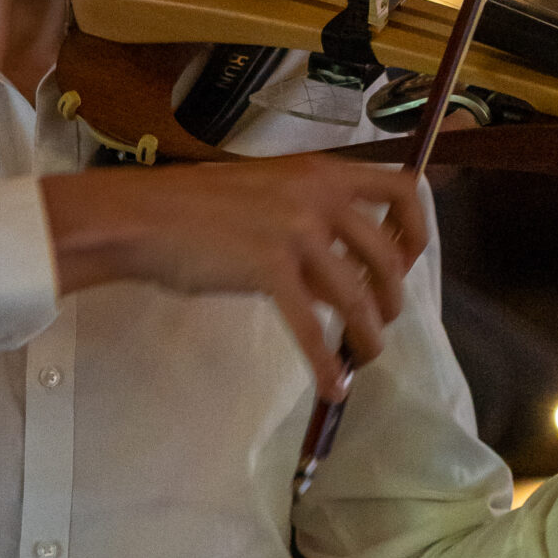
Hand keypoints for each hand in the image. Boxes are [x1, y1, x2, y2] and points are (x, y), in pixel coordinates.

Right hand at [41, 156, 428, 398]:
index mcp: (321, 171)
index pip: (403, 186)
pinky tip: (330, 386)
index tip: (405, 262)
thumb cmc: (193, 207)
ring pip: (358, 295)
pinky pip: (312, 326)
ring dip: (368, 335)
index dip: (416, 230)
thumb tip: (339, 274)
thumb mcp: (266, 196)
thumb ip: (308, 222)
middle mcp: (318, 196)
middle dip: (393, 298)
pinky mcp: (269, 268)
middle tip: (381, 322)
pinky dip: (325, 363)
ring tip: (363, 359)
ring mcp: (296, 231)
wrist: (141, 217)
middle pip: (387, 254)